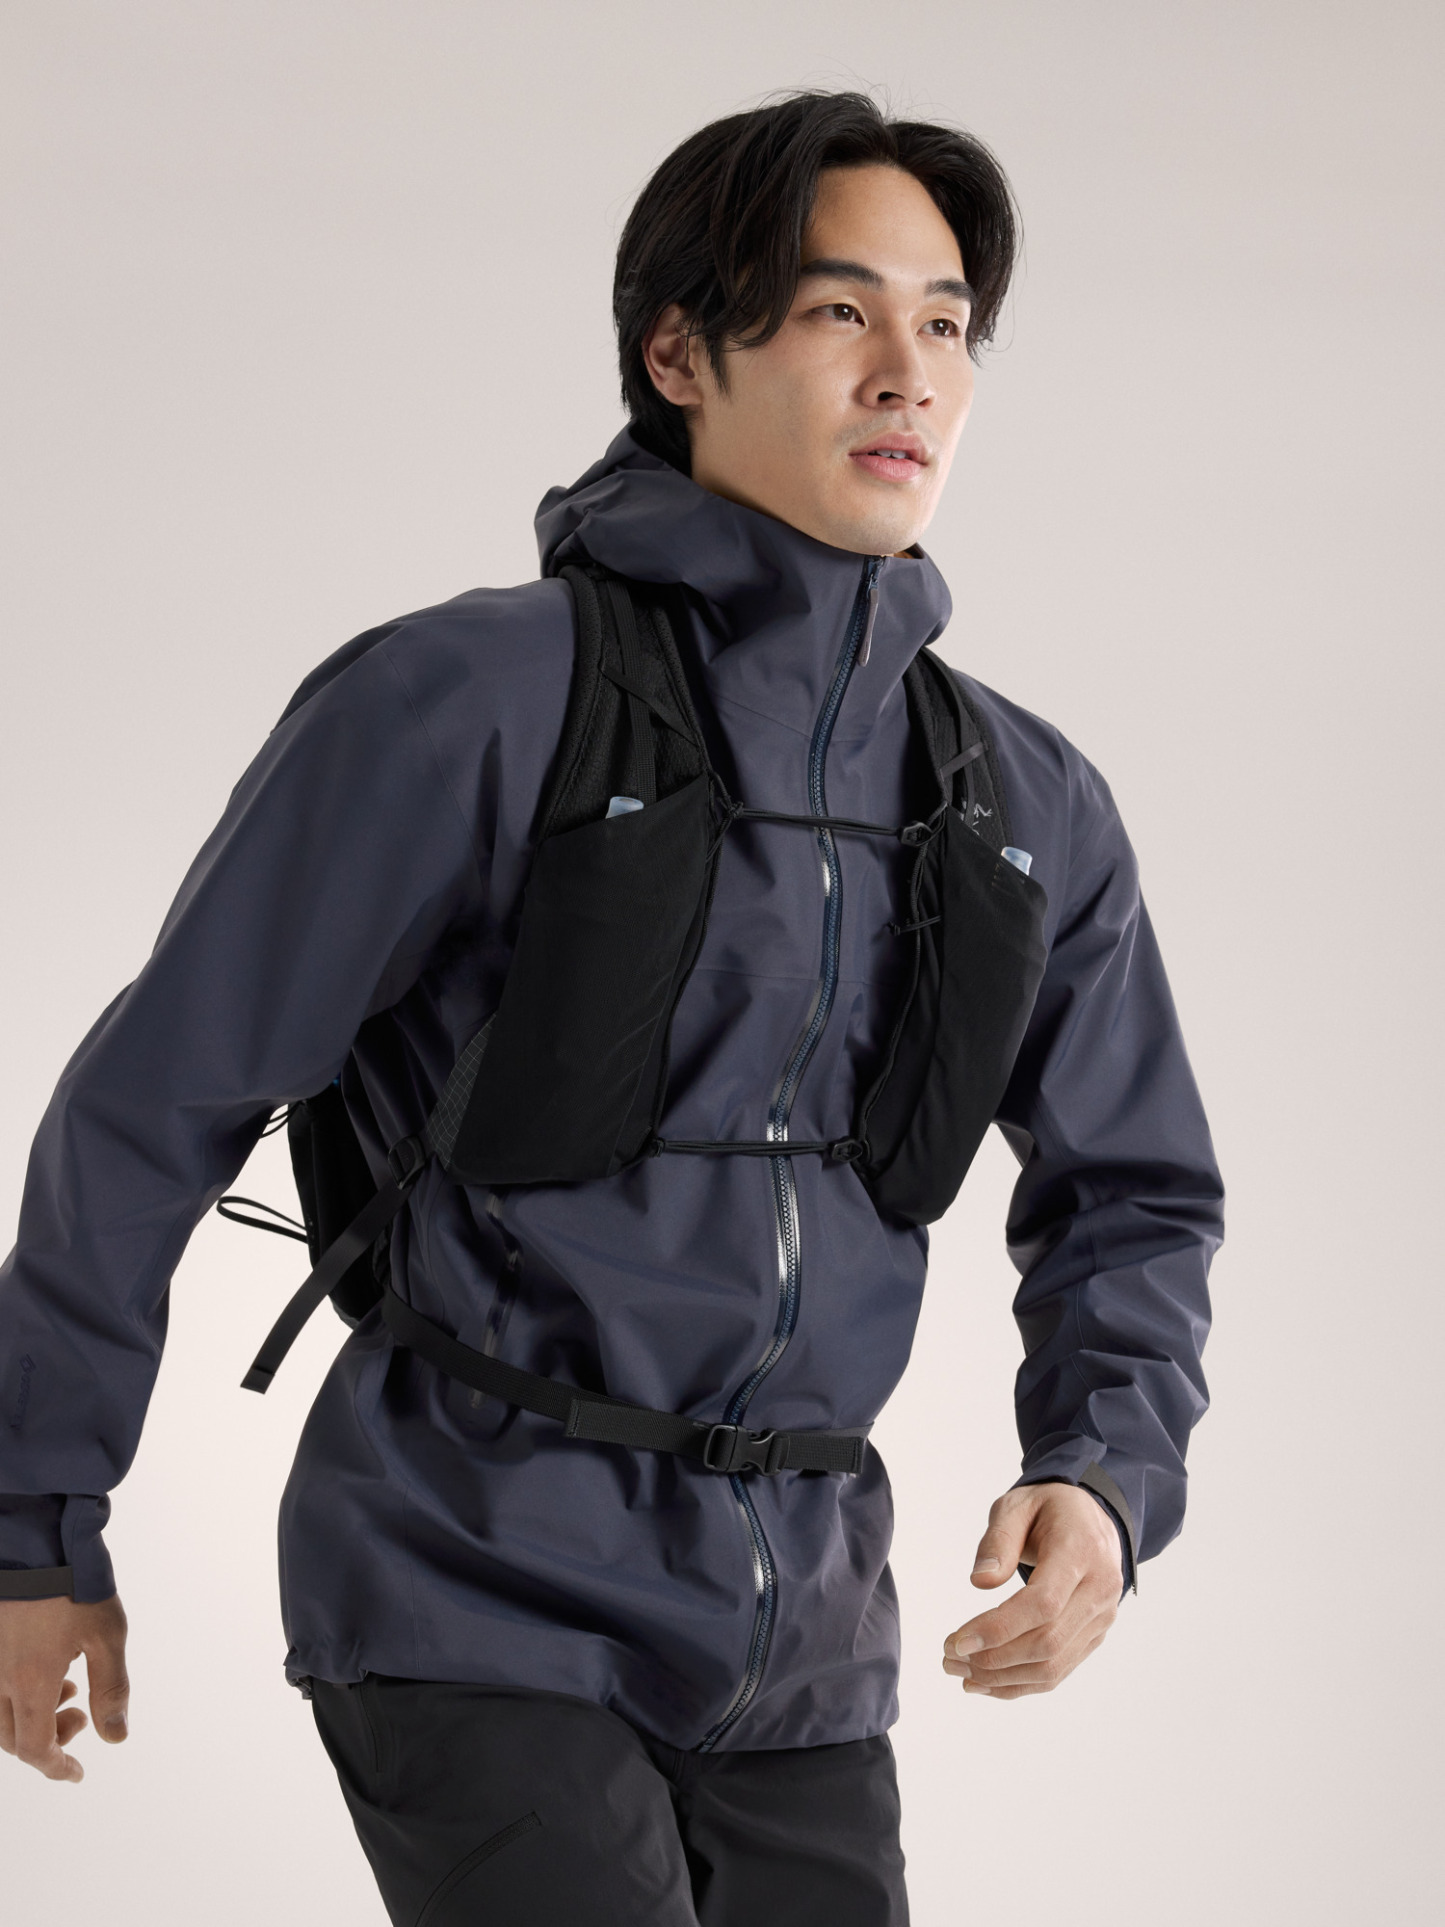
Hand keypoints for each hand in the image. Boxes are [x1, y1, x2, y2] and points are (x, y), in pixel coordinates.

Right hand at [0, 1593, 128, 1781]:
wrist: (36, 1538)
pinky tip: (46, 1665)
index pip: (35, 1749)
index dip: (56, 1767)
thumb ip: (111, 1689)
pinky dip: (15, 1693)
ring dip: (30, 1718)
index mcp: (30, 1682)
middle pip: (12, 1740)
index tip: (77, 1771)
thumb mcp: (108, 1634)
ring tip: (68, 1687)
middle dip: (47, 1741)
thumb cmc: (76, 1582)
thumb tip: (115, 1737)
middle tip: (80, 1717)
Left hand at [942, 1483, 1121, 1698]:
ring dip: (1002, 1678)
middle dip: (993, 1658)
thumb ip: (998, 1540)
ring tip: (959, 1670)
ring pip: (1053, 1665)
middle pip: (1047, 1642)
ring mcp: (1101, 1617)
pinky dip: (1020, 1683)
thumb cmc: (1048, 1509)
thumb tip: (980, 1582)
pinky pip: (1058, 1670)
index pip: (1044, 1603)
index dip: (1000, 1628)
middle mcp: (1100, 1590)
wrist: (1091, 1518)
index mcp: (1081, 1551)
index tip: (958, 1641)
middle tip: (948, 1656)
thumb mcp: (1017, 1506)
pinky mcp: (1094, 1635)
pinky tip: (985, 1682)